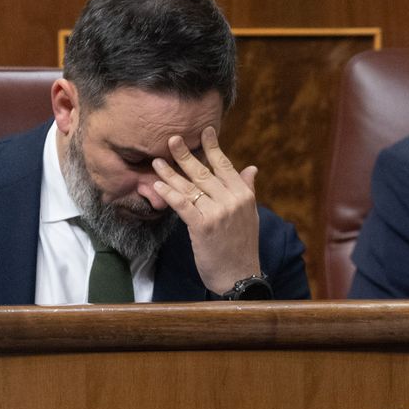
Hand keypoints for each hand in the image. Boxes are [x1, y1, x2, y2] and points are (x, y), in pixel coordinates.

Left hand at [152, 126, 259, 294]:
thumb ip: (248, 189)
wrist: (240, 276)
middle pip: (204, 172)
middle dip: (185, 154)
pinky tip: (158, 185)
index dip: (212, 147)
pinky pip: (183, 205)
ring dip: (170, 173)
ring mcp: (217, 212)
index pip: (225, 165)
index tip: (204, 131)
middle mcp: (231, 200)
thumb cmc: (243, 247)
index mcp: (243, 195)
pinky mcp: (203, 227)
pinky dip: (169, 193)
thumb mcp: (250, 215)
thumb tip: (251, 168)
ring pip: (190, 187)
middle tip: (171, 139)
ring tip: (157, 161)